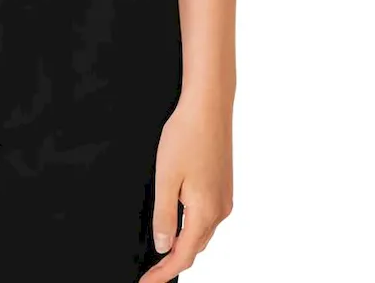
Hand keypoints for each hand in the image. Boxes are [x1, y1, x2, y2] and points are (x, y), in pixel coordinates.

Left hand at [139, 96, 233, 281]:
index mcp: (205, 212)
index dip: (164, 273)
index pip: (184, 256)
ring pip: (202, 233)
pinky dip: (193, 228)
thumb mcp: (166, 178)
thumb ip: (164, 216)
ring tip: (161, 253)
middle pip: (195, 248)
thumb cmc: (185, 137)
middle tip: (149, 271)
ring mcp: (224, 198)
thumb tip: (164, 247)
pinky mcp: (223, 186)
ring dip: (184, 245)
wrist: (208, 107)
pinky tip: (179, 223)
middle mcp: (220, 210)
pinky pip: (207, 218)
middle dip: (173, 262)